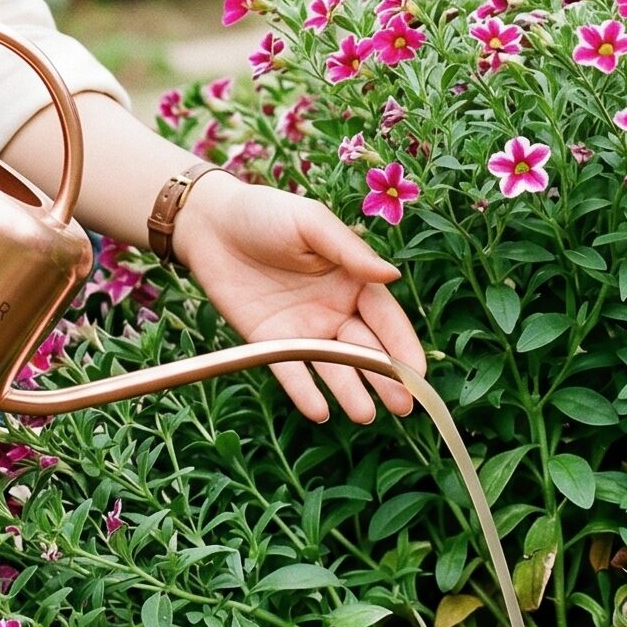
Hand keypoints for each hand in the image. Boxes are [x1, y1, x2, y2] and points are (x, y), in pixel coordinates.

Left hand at [172, 172, 426, 424]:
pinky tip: (319, 411)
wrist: (209, 222)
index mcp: (352, 278)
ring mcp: (302, 328)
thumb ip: (350, 251)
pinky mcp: (268, 341)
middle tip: (402, 406)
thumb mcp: (311, 222)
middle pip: (365, 348)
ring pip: (332, 365)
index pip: (385, 317)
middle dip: (385, 378)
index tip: (417, 373)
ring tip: (363, 414)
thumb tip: (393, 276)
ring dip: (349, 390)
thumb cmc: (266, 212)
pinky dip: (304, 392)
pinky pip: (290, 371)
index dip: (402, 345)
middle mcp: (333, 308)